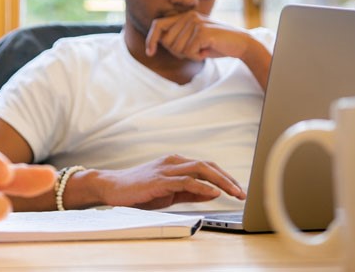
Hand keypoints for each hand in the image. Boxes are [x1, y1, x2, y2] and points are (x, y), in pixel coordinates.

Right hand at [95, 154, 245, 210]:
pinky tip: (213, 193)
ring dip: (221, 182)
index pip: (207, 166)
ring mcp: (166, 169)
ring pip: (201, 170)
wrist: (112, 187)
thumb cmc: (139, 190)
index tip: (238, 189)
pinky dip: (202, 186)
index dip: (225, 177)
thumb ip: (191, 192)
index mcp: (176, 163)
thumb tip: (214, 193)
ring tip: (235, 193)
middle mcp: (173, 161)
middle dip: (228, 179)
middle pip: (208, 165)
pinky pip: (186, 181)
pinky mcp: (160, 179)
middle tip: (242, 192)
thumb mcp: (170, 192)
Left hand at [145, 11, 250, 60]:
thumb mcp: (194, 39)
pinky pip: (189, 52)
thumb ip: (178, 38)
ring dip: (190, 55)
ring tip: (203, 49)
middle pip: (167, 42)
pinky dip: (197, 57)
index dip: (151, 39)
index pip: (158, 25)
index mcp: (185, 16)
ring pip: (177, 49)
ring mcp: (195, 22)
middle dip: (178, 52)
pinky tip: (207, 51)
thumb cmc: (216, 44)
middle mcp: (188, 16)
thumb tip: (159, 42)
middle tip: (195, 51)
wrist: (241, 44)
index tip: (150, 53)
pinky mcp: (202, 31)